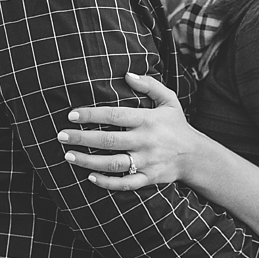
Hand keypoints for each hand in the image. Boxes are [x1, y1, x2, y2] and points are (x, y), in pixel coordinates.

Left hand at [58, 73, 206, 190]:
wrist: (197, 156)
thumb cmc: (177, 126)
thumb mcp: (169, 101)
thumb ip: (149, 85)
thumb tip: (127, 74)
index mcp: (149, 120)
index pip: (115, 115)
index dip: (92, 115)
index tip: (72, 115)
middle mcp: (147, 141)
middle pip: (109, 140)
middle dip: (82, 138)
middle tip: (61, 136)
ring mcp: (148, 162)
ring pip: (113, 163)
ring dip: (88, 161)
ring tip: (68, 155)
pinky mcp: (149, 178)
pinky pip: (125, 183)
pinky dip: (107, 182)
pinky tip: (90, 177)